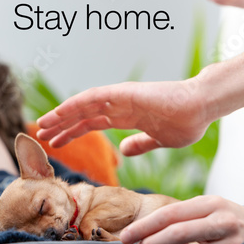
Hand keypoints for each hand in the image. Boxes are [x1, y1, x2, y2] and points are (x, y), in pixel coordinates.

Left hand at [36, 79, 211, 155]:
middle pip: (82, 115)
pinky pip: (94, 97)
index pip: (91, 124)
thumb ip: (140, 143)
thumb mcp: (157, 140)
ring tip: (43, 124)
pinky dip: (75, 104)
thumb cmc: (185, 122)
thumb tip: (124, 151)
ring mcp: (119, 98)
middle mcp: (117, 105)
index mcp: (124, 116)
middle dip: (61, 124)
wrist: (202, 108)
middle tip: (42, 134)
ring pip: (83, 105)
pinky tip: (60, 111)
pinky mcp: (124, 92)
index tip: (56, 142)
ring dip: (62, 114)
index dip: (72, 132)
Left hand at [120, 196, 243, 243]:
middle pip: (176, 233)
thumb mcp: (210, 212)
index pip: (168, 214)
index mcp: (209, 203)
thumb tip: (147, 232)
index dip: (143, 226)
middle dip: (150, 243)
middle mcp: (221, 219)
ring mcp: (231, 241)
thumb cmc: (230, 222)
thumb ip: (183, 218)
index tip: (125, 236)